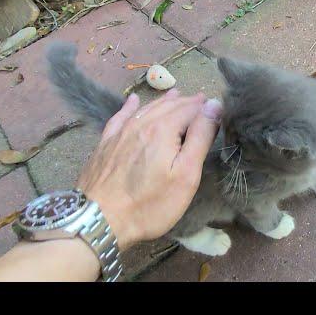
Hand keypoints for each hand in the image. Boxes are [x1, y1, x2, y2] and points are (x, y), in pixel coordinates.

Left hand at [76, 89, 221, 250]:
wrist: (99, 219)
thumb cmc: (150, 203)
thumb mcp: (186, 174)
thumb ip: (201, 137)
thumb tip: (213, 105)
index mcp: (164, 129)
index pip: (190, 109)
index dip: (205, 107)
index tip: (216, 107)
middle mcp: (141, 123)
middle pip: (169, 106)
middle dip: (186, 102)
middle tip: (200, 100)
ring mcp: (121, 132)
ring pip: (147, 108)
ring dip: (165, 101)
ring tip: (177, 95)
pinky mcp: (105, 143)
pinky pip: (120, 116)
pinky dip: (130, 106)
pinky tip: (133, 100)